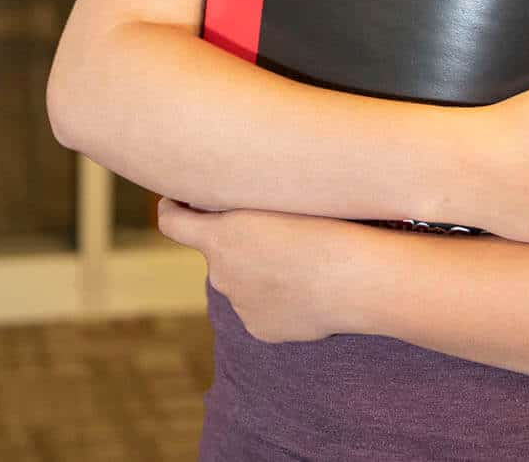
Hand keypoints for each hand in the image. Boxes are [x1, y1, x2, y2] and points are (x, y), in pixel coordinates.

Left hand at [155, 199, 364, 342]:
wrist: (356, 277)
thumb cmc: (326, 224)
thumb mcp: (278, 198)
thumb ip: (244, 204)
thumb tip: (229, 206)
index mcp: (219, 237)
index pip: (171, 222)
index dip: (171, 209)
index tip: (177, 201)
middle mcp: (221, 274)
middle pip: (218, 253)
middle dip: (238, 244)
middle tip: (279, 232)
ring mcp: (240, 305)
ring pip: (243, 282)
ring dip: (262, 272)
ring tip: (305, 261)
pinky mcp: (261, 329)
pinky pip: (262, 308)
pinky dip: (279, 300)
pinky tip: (309, 290)